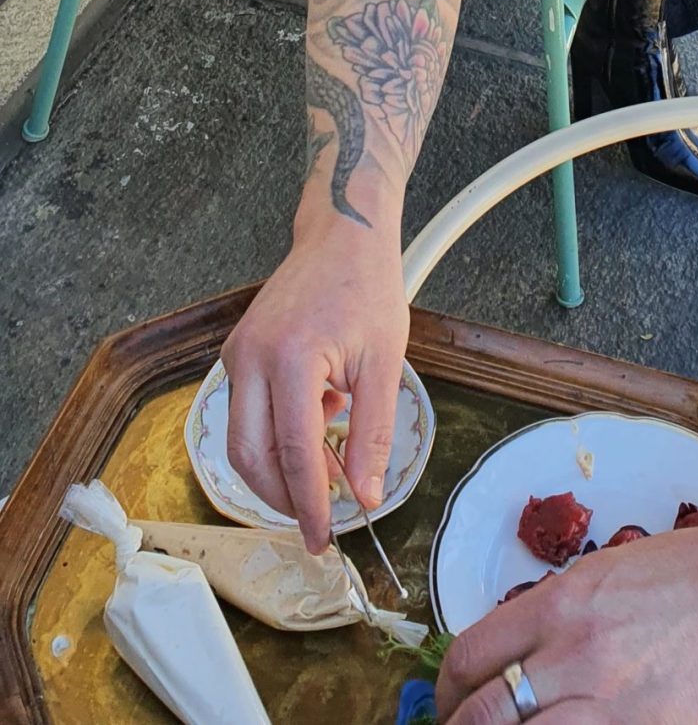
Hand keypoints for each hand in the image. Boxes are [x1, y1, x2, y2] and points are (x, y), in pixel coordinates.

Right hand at [221, 220, 408, 552]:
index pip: (294, 453)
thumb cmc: (367, 288)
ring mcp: (237, 354)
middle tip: (318, 524)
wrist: (342, 235)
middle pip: (250, 456)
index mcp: (290, 358)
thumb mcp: (384, 363)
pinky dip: (277, 436)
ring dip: (278, 469)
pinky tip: (319, 420)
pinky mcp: (238, 353)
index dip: (310, 504)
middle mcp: (250, 357)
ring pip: (242, 440)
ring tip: (325, 473)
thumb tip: (365, 498)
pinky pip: (247, 413)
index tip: (326, 539)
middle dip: (282, 498)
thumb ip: (372, 434)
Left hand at [436, 524, 697, 724]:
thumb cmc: (676, 577)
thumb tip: (495, 666)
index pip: (469, 657)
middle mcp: (576, 656)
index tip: (451, 701)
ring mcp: (612, 706)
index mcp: (557, 606)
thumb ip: (542, 620)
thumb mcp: (594, 579)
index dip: (448, 690)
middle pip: (484, 716)